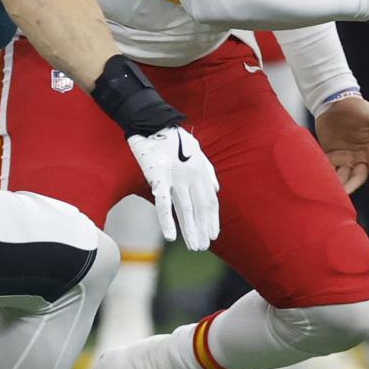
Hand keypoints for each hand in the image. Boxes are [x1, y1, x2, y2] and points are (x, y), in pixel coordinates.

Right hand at [125, 125, 220, 250]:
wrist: (152, 122)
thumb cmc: (172, 136)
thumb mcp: (197, 151)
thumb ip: (208, 171)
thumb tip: (216, 190)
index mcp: (201, 171)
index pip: (210, 201)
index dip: (213, 219)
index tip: (213, 235)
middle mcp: (192, 176)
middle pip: (200, 208)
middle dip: (203, 229)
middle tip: (202, 247)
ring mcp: (176, 177)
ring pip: (186, 209)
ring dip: (191, 230)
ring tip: (193, 246)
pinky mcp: (158, 177)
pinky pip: (163, 203)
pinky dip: (167, 221)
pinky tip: (170, 236)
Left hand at [315, 95, 368, 200]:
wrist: (334, 100)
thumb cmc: (357, 106)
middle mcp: (360, 156)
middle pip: (358, 176)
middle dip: (351, 186)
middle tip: (343, 194)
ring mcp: (345, 156)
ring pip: (343, 175)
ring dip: (338, 183)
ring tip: (330, 191)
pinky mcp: (331, 154)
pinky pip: (329, 167)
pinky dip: (325, 174)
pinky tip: (320, 180)